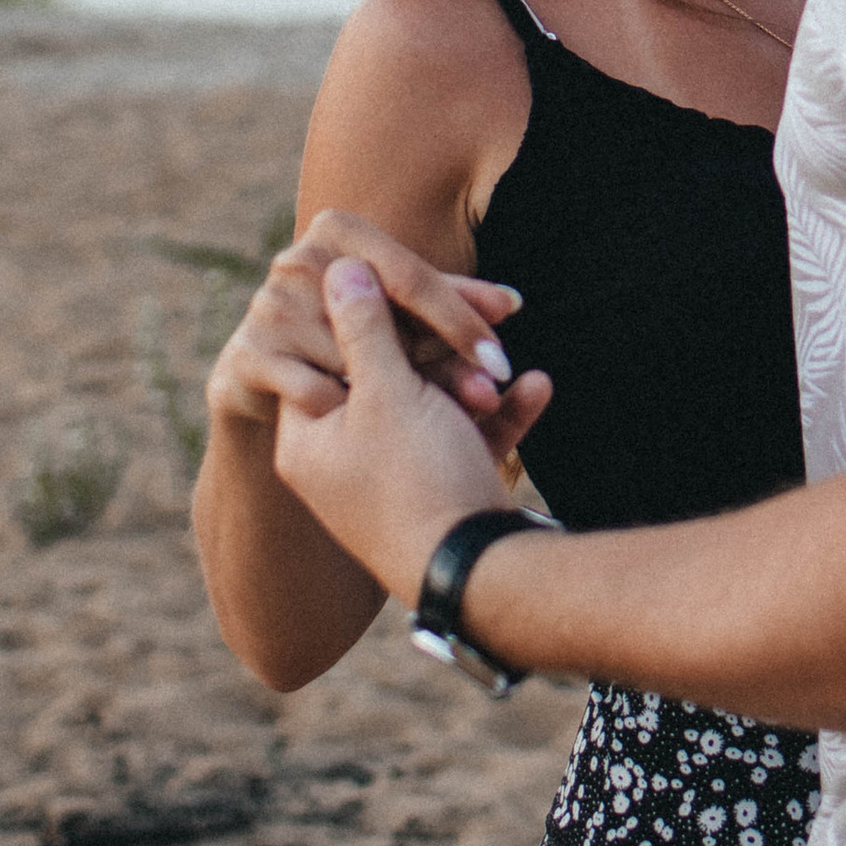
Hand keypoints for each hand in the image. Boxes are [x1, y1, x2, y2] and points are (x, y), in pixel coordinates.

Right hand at [207, 207, 525, 441]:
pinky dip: (341, 413)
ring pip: (348, 357)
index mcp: (338, 229)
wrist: (282, 400)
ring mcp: (264, 306)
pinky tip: (366, 432)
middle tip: (490, 394)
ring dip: (396, 395)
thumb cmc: (360, 348)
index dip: (460, 318)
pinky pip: (309, 391)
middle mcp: (296, 258)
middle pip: (383, 316)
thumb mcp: (411, 326)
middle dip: (440, 361)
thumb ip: (454, 308)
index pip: (411, 277)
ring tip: (444, 422)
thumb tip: (513, 302)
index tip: (502, 357)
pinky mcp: (241, 357)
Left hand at [273, 258, 554, 608]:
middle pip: (385, 378)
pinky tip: (536, 387)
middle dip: (437, 351)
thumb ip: (364, 326)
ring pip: (433, 407)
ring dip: (475, 381)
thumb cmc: (417, 481)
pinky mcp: (444, 495)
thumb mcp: (386, 391)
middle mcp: (344, 462)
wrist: (479, 578)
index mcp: (309, 439)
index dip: (362, 316)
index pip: (323, 355)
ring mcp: (395, 481)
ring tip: (506, 363)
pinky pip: (467, 439)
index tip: (399, 292)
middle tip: (471, 321)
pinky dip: (500, 415)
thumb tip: (336, 266)